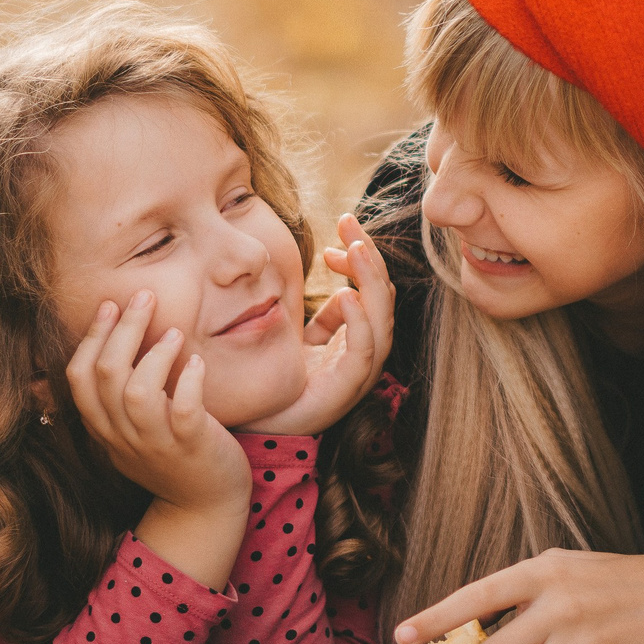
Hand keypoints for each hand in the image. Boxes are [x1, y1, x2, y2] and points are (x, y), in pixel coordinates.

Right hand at [65, 291, 248, 516]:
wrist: (203, 508)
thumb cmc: (170, 458)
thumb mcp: (130, 432)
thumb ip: (116, 397)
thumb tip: (114, 338)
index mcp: (103, 428)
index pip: (78, 377)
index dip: (91, 337)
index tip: (110, 305)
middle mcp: (122, 436)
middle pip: (106, 375)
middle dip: (123, 329)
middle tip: (144, 296)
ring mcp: (156, 444)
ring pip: (137, 393)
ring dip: (154, 355)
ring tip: (174, 333)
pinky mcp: (191, 448)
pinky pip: (183, 411)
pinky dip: (188, 382)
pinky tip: (197, 363)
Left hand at [235, 214, 393, 436]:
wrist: (260, 422)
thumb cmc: (282, 381)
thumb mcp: (305, 339)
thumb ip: (325, 316)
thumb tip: (342, 285)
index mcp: (359, 339)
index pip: (374, 289)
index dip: (362, 255)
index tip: (339, 228)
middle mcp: (365, 352)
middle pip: (383, 297)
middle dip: (369, 255)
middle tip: (348, 221)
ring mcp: (359, 372)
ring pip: (381, 320)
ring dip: (370, 280)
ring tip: (353, 249)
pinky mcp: (346, 388)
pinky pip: (363, 352)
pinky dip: (359, 321)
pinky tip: (345, 295)